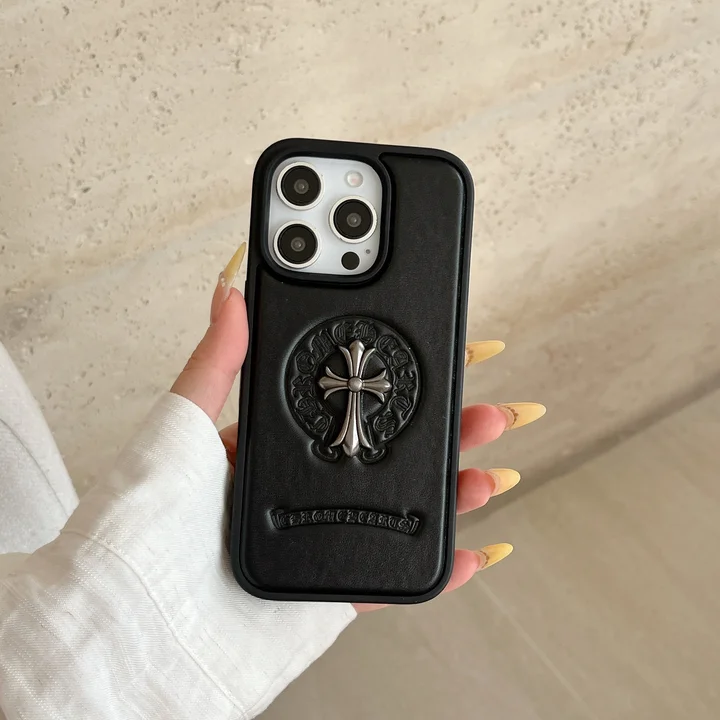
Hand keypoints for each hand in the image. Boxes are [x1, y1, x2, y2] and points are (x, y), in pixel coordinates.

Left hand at [171, 244, 545, 611]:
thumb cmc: (142, 519)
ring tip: (489, 470)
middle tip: (484, 409)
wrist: (136, 621)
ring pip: (399, 512)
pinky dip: (436, 570)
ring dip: (452, 492)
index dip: (394, 386)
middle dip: (442, 433)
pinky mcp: (325, 596)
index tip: (432, 359)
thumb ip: (214, 361)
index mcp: (269, 450)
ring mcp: (316, 543)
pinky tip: (474, 549)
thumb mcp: (181, 423)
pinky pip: (390, 582)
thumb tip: (229, 289)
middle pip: (386, 457)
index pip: (344, 409)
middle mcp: (298, 492)